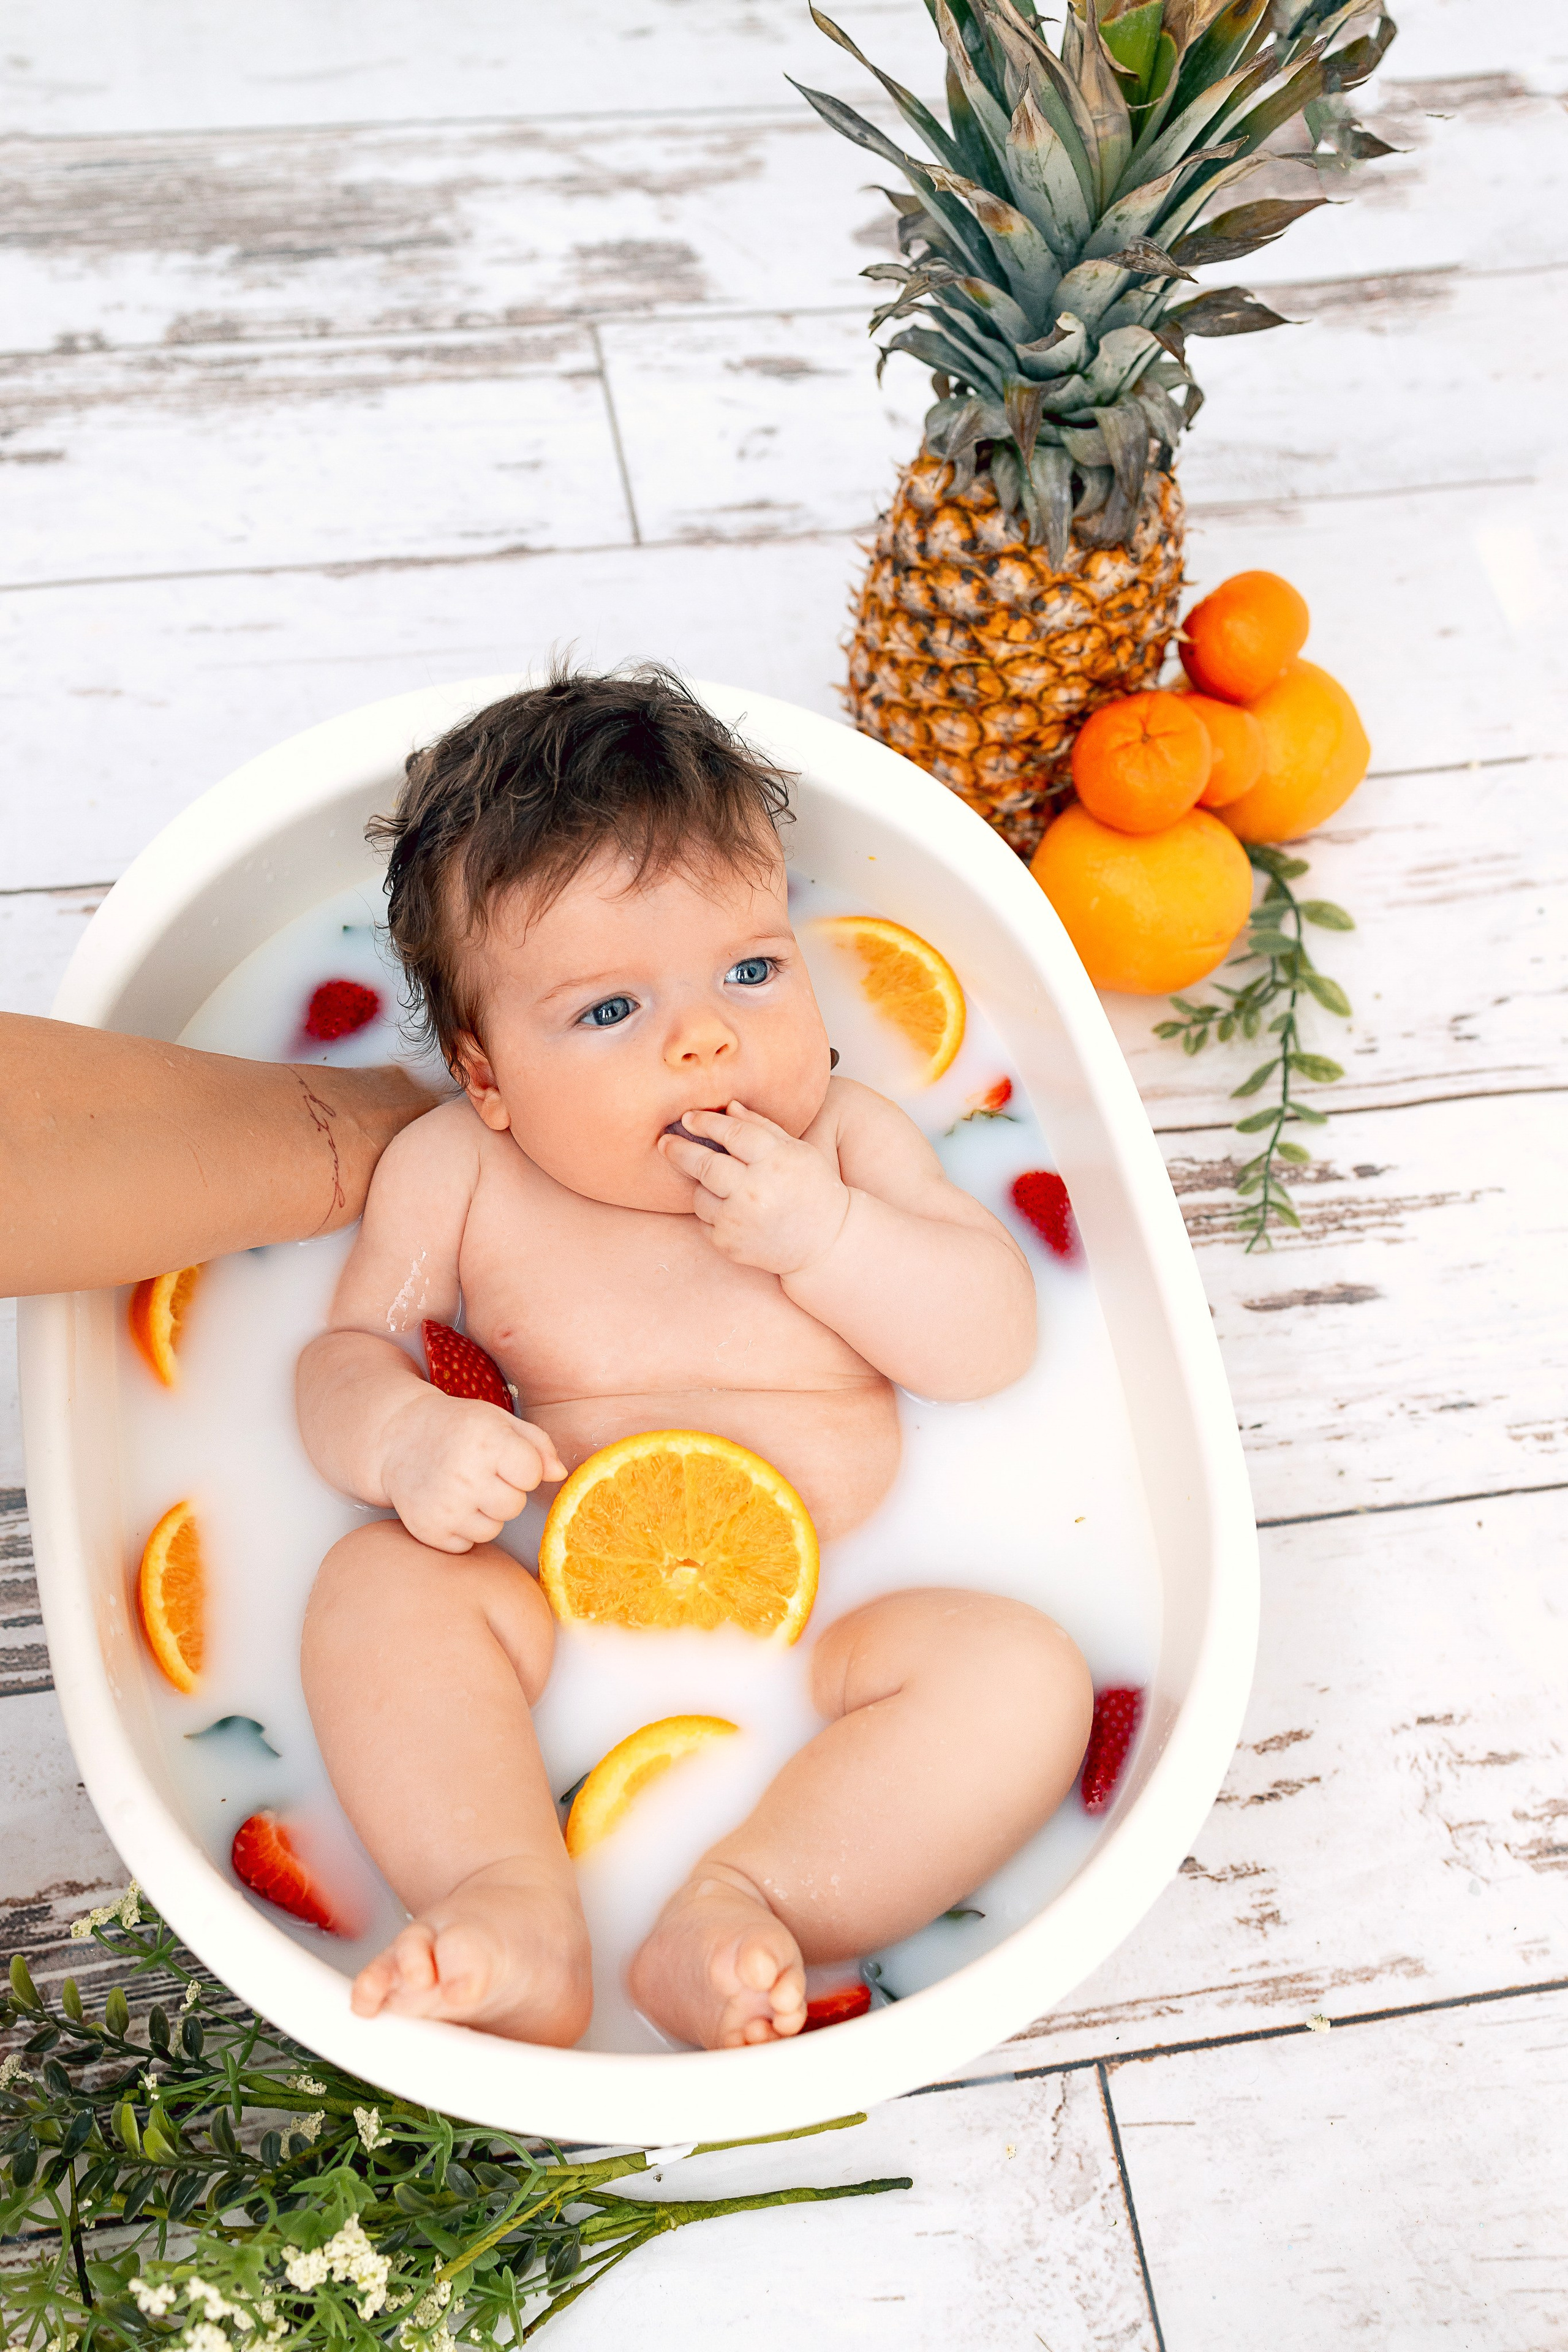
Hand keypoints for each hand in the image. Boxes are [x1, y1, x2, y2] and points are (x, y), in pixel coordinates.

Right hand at [378, 1385, 566, 1553]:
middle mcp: (464, 1475)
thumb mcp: (500, 1420)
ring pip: (493, 1530)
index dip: (523, 1468)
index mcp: (487, 1442)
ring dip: (485, 1513)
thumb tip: (560, 1474)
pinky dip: (461, 1529)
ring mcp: (445, 1507)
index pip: (532, 1474)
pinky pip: (467, 1545)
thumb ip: (538, 1444)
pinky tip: (448, 1504)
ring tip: (463, 1488)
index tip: (504, 1458)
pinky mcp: (428, 1530)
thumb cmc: (458, 1428)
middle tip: (480, 1474)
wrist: (399, 1438)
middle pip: (514, 1506)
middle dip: (505, 1492)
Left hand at [658, 1100, 849, 1276]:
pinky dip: (711, 1213)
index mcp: (775, 1161)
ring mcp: (740, 1220)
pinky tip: (730, 1211)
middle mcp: (755, 1190)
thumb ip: (761, 1127)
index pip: (731, 1133)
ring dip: (702, 1186)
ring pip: (700, 1195)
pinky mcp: (729, 1244)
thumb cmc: (814, 1190)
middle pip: (705, 1164)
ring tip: (717, 1184)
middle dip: (679, 1150)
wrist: (828, 1242)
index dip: (706, 1122)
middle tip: (664, 1142)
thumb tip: (729, 1106)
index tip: (689, 1117)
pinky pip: (704, 1222)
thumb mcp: (796, 1151)